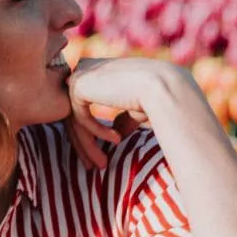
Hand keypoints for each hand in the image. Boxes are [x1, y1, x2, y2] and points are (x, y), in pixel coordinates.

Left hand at [63, 56, 192, 169]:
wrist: (161, 87)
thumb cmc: (156, 97)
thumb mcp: (135, 109)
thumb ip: (122, 118)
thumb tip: (117, 132)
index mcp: (97, 71)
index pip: (84, 105)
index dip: (90, 132)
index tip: (100, 155)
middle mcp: (85, 69)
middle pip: (75, 114)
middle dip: (83, 143)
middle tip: (91, 167)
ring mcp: (79, 75)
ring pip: (75, 119)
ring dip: (88, 145)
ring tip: (101, 164)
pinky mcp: (78, 85)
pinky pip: (80, 118)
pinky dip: (97, 132)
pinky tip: (117, 140)